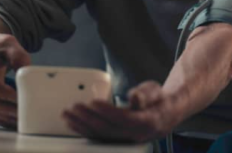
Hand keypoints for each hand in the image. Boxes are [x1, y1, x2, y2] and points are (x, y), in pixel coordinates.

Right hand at [0, 32, 30, 127]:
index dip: (2, 91)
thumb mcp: (7, 42)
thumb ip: (18, 55)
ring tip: (23, 117)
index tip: (17, 96)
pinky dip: (3, 119)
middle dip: (4, 108)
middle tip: (22, 110)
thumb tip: (26, 73)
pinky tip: (15, 119)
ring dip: (5, 117)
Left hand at [62, 81, 180, 142]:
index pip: (124, 119)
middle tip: (74, 106)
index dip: (107, 111)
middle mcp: (135, 135)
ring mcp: (125, 140)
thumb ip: (145, 94)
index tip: (93, 102)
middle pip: (108, 129)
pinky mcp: (116, 140)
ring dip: (81, 125)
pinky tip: (72, 123)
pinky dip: (83, 130)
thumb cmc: (158, 100)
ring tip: (66, 114)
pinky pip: (98, 137)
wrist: (164, 115)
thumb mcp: (155, 91)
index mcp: (147, 122)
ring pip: (100, 135)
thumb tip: (134, 97)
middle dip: (88, 118)